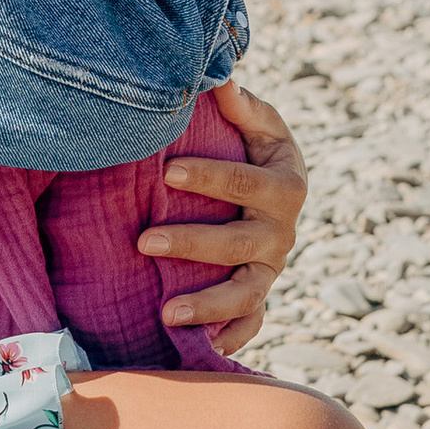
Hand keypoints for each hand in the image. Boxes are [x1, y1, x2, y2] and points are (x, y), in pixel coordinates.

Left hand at [137, 78, 305, 352]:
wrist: (273, 189)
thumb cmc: (254, 147)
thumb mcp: (258, 123)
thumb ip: (243, 106)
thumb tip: (221, 80)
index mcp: (286, 184)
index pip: (247, 183)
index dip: (210, 178)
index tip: (166, 172)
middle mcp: (283, 232)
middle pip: (240, 244)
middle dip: (192, 243)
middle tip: (143, 241)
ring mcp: (272, 268)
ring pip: (246, 293)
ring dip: (208, 305)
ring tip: (166, 313)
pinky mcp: (260, 295)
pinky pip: (252, 323)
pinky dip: (234, 338)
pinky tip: (205, 348)